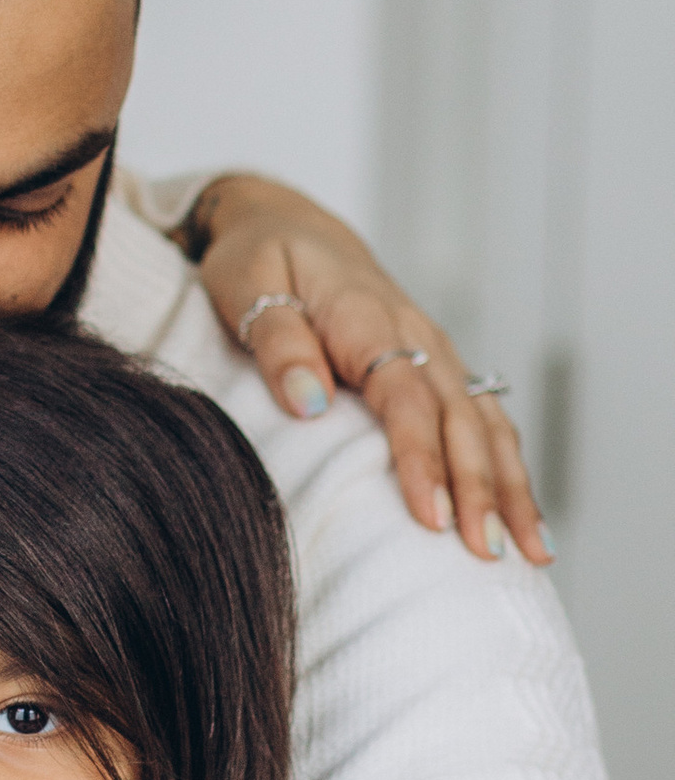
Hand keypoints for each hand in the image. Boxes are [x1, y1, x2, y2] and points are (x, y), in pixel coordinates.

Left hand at [188, 175, 545, 563]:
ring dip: (510, 487)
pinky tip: (524, 518)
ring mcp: (433, 353)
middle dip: (479, 488)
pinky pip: (485, 420)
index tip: (432, 516)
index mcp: (365, 317)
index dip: (421, 457)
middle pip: (460, 418)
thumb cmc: (259, 261)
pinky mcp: (437, 369)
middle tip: (486, 553)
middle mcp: (414, 336)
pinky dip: (509, 468)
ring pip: (486, 423)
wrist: (291, 226)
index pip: (404, 396)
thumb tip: (309, 402)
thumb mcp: (247, 285)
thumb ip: (278, 343)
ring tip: (531, 552)